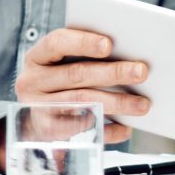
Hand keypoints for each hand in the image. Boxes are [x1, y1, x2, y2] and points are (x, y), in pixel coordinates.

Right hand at [16, 28, 148, 145]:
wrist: (35, 119)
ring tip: (142, 104)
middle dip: (112, 72)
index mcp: (37, 57)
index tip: (109, 44)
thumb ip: (84, 56)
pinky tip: (125, 127)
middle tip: (141, 72)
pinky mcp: (47, 131)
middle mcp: (32, 81)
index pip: (56, 43)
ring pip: (83, 102)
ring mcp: (38, 107)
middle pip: (76, 74)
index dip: (83, 42)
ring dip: (117, 103)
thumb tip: (127, 55)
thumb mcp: (61, 65)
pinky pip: (81, 130)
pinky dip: (106, 129)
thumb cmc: (58, 83)